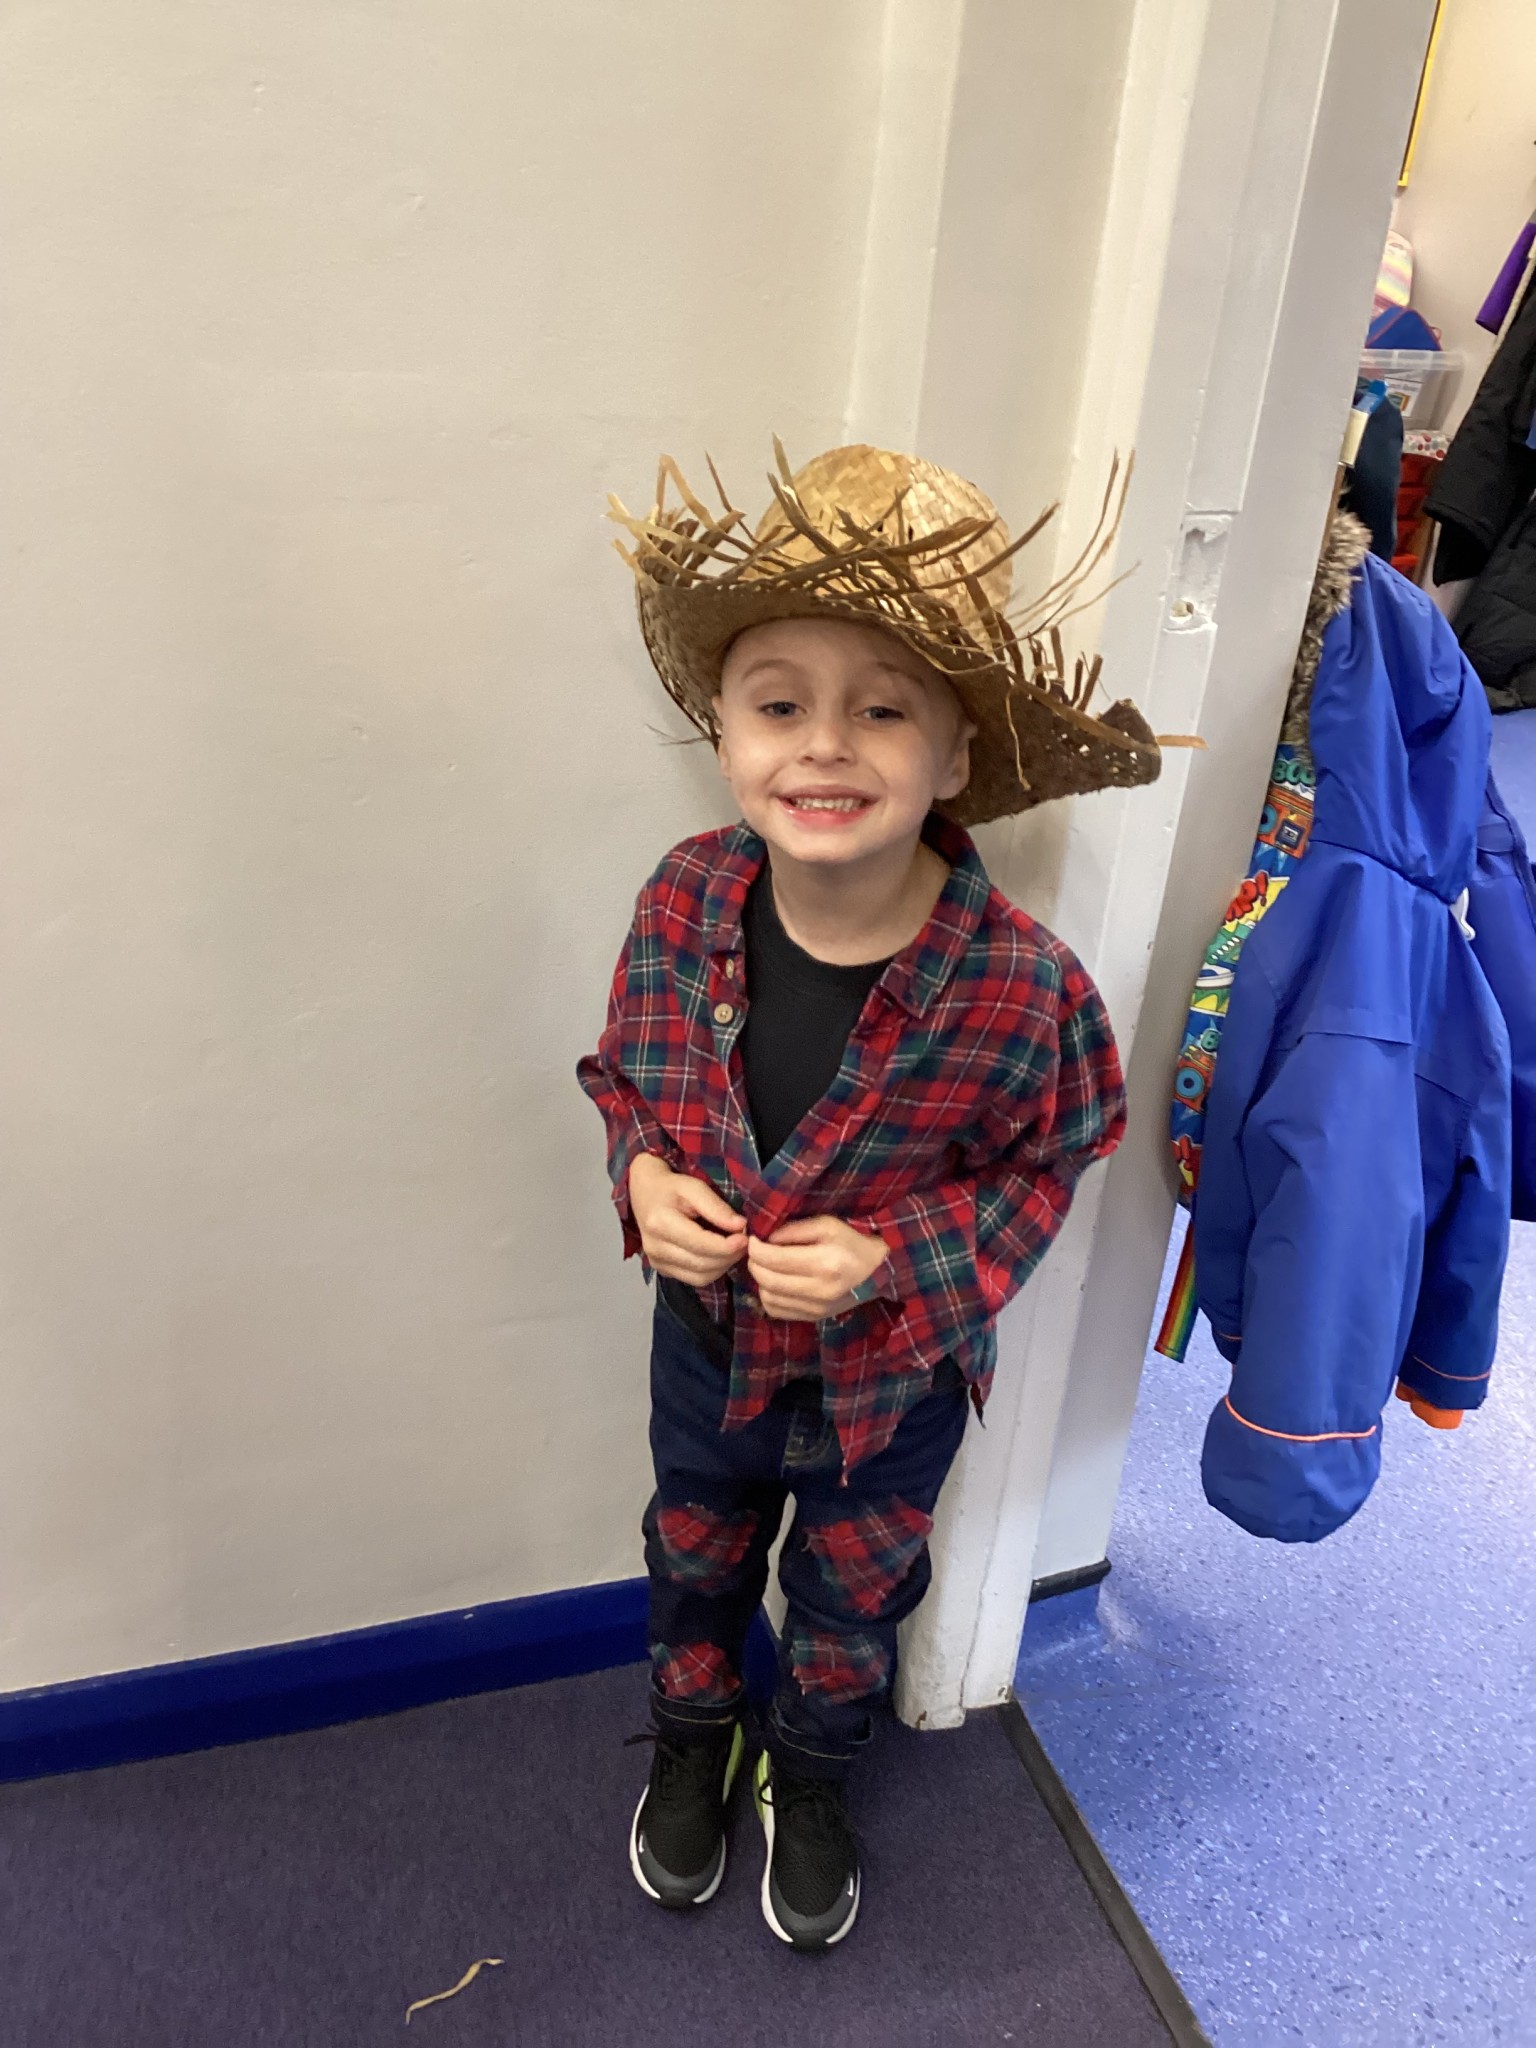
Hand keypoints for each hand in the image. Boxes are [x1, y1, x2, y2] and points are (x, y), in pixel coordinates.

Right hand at [627, 1152, 747, 1285]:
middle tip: (744, 1242)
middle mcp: (655, 1248)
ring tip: (733, 1248)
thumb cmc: (671, 1187)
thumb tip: (740, 1226)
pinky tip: (719, 1255)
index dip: (727, 1246)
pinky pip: (694, 1280)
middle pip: (702, 1264)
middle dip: (729, 1257)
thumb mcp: (694, 1187)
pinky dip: (712, 1271)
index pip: (701, 1245)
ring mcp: (656, 1262)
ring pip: (700, 1277)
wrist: (645, 1193)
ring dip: (723, 1266)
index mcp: (661, 1224)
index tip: (746, 1238)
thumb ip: (716, 1207)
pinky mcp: (661, 1269)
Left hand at [746, 1215, 890, 1321]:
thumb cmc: (853, 1241)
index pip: (772, 1259)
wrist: (880, 1271)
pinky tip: (777, 1283)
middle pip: (766, 1279)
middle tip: (757, 1251)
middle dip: (754, 1262)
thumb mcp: (827, 1225)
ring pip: (768, 1297)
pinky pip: (776, 1311)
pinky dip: (769, 1296)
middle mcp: (819, 1290)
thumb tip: (765, 1239)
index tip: (754, 1238)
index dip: (755, 1248)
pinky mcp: (814, 1317)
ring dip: (760, 1280)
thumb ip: (794, 1230)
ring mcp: (816, 1308)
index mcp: (823, 1263)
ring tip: (767, 1266)